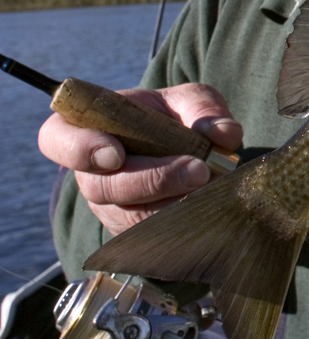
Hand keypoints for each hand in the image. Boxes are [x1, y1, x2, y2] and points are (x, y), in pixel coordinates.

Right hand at [37, 84, 242, 235]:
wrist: (187, 149)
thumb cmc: (175, 117)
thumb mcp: (189, 100)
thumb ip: (204, 109)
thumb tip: (221, 134)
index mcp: (89, 127)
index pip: (57, 139)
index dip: (78, 149)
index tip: (115, 153)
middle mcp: (91, 172)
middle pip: (101, 187)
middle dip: (152, 180)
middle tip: (198, 170)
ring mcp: (109, 207)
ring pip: (130, 217)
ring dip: (174, 204)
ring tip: (213, 186)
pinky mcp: (133, 234)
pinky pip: (152, 238)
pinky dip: (184, 224)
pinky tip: (209, 207)